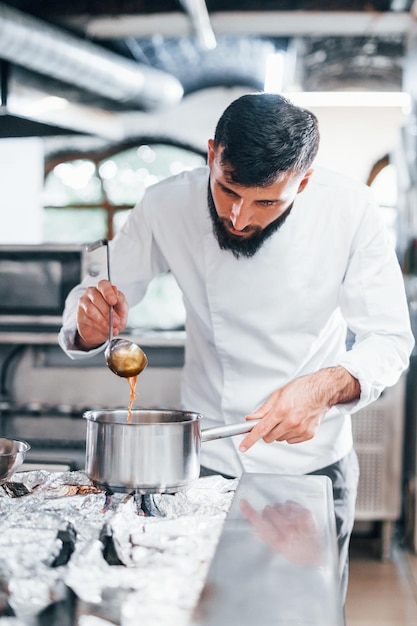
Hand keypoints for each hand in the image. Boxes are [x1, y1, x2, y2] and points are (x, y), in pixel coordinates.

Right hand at [76, 279, 128, 349]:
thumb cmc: (115, 317)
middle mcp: (92, 293)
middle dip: (107, 312)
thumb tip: (116, 292)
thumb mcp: (122, 309)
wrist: (106, 331)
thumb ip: (120, 300)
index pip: (103, 284)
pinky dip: (98, 326)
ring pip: (91, 310)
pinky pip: (87, 319)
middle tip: (116, 322)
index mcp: (104, 288)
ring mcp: (84, 303)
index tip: (113, 301)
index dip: (108, 292)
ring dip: (102, 320)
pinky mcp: (79, 314)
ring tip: (111, 328)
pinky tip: (105, 330)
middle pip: (97, 298)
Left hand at [239, 367, 359, 451]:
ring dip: (279, 432)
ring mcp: (301, 429)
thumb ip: (263, 409)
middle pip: (269, 437)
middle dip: (267, 431)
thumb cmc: (302, 389)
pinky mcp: (308, 434)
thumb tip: (252, 419)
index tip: (243, 446)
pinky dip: (290, 434)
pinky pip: (291, 440)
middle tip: (272, 420)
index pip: (261, 429)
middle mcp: (291, 421)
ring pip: (280, 439)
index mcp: (281, 410)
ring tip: (287, 418)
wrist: (323, 391)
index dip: (250, 439)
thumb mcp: (278, 394)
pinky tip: (295, 422)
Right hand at [240, 498, 324, 565]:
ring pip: (279, 505)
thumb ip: (265, 538)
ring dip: (280, 510)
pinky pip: (290, 503)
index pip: (259, 523)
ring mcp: (298, 522)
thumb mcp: (279, 550)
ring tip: (287, 520)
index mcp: (279, 541)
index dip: (249, 512)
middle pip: (269, 511)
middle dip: (268, 513)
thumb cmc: (298, 554)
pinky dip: (290, 507)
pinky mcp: (306, 514)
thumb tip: (253, 528)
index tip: (243, 502)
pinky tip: (294, 517)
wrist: (319, 554)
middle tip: (274, 520)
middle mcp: (288, 531)